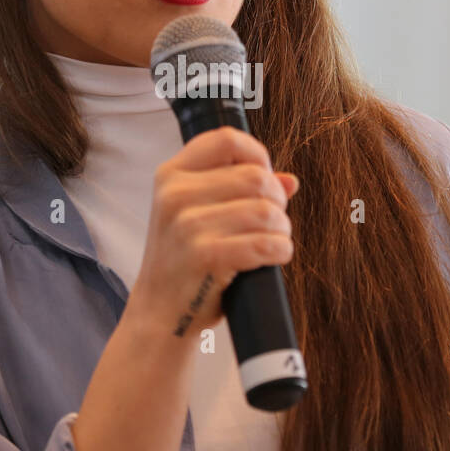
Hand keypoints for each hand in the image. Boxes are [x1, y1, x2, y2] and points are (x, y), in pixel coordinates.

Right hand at [126, 126, 298, 339]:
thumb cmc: (183, 259)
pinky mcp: (205, 256)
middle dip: (277, 199)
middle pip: (255, 176)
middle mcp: (175, 194)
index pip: (227, 139)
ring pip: (266, 211)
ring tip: (274, 239)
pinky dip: (280, 250)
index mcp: (171, 174)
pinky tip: (273, 256)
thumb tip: (289, 181)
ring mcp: (187, 226)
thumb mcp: (196, 214)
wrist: (159, 311)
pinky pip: (265, 243)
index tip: (265, 176)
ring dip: (282, 228)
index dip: (257, 154)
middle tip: (273, 219)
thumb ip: (237, 189)